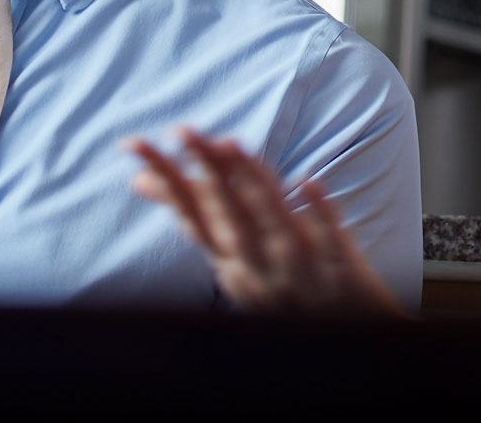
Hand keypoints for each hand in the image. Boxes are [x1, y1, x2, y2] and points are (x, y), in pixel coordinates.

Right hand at [127, 127, 401, 317]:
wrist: (347, 349)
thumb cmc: (286, 297)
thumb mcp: (235, 265)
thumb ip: (204, 223)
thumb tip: (144, 181)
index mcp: (231, 267)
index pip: (191, 217)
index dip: (165, 180)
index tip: (134, 144)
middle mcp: (258, 270)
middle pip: (225, 215)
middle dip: (200, 171)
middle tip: (178, 131)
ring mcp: (299, 272)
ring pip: (269, 223)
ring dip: (249, 183)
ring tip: (229, 144)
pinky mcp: (341, 274)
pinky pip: (328, 239)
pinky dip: (318, 211)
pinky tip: (308, 180)